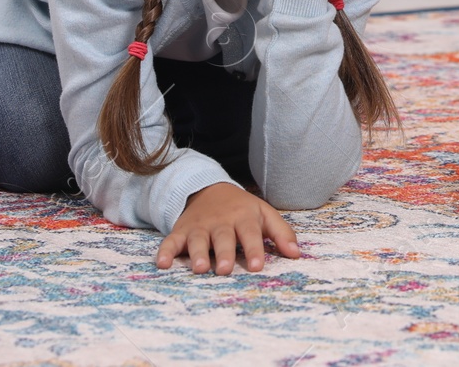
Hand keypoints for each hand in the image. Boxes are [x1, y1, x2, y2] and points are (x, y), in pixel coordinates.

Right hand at [157, 182, 300, 274]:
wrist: (208, 188)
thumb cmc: (242, 209)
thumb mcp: (264, 214)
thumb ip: (281, 233)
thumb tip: (297, 254)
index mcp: (243, 217)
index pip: (250, 233)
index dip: (254, 250)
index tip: (257, 267)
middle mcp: (220, 221)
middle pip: (223, 237)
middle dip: (223, 253)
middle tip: (224, 270)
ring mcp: (199, 226)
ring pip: (198, 240)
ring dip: (197, 253)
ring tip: (200, 268)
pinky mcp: (181, 231)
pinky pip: (171, 240)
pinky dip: (165, 251)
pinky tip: (162, 263)